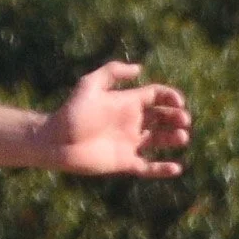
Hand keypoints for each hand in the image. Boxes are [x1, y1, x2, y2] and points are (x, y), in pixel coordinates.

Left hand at [44, 62, 191, 177]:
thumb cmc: (70, 112)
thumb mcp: (89, 85)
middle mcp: (131, 122)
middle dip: (176, 117)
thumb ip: (112, 73)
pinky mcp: (124, 162)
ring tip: (181, 137)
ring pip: (159, 140)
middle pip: (162, 118)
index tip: (178, 103)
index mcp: (126, 102)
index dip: (170, 97)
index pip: (156, 97)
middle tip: (183, 120)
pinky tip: (176, 168)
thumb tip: (140, 69)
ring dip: (174, 139)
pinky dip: (162, 169)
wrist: (55, 141)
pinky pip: (148, 167)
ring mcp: (129, 143)